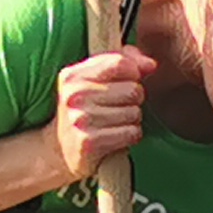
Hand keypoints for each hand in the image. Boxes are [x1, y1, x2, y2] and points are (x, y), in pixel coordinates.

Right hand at [50, 48, 153, 183]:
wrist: (61, 151)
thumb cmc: (87, 110)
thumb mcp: (96, 79)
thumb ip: (126, 61)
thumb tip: (150, 65)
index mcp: (73, 76)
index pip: (120, 63)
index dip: (133, 73)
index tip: (127, 82)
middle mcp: (74, 96)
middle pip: (133, 89)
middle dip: (133, 100)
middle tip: (118, 108)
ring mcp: (80, 120)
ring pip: (134, 113)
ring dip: (132, 120)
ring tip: (115, 123)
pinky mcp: (89, 143)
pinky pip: (131, 133)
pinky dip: (130, 136)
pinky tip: (116, 138)